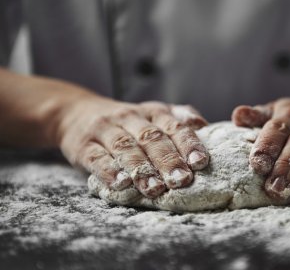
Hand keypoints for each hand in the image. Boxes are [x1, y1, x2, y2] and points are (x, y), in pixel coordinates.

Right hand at [58, 96, 209, 197]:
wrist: (75, 112)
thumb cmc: (127, 121)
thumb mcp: (153, 113)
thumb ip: (178, 117)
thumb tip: (203, 125)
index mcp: (153, 112)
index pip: (173, 126)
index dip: (188, 143)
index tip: (200, 162)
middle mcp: (130, 117)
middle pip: (151, 138)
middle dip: (168, 161)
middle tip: (182, 181)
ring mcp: (106, 130)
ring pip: (125, 148)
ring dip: (141, 169)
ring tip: (155, 188)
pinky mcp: (84, 145)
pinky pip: (97, 157)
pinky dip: (109, 171)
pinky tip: (121, 185)